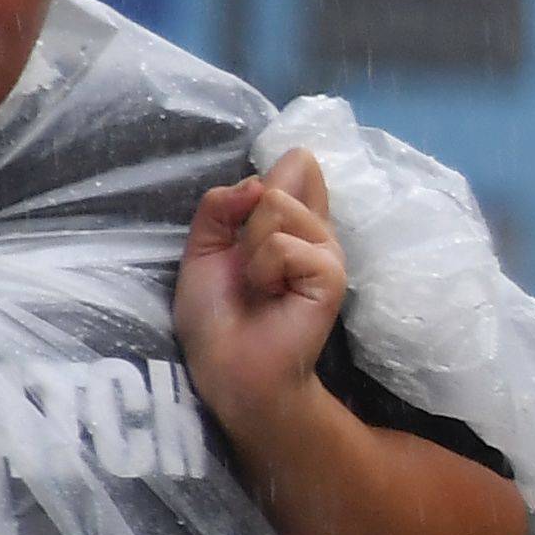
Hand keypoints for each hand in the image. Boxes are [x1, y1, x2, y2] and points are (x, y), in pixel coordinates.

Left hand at [175, 148, 345, 433]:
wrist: (227, 368)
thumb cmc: (216, 316)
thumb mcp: (203, 247)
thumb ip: (221, 205)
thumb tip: (258, 182)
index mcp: (290, 222)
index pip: (297, 166)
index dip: (270, 179)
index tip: (249, 214)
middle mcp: (314, 231)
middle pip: (279, 181)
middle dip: (244, 223)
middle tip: (245, 268)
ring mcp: (327, 251)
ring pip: (277, 206)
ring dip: (250, 249)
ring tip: (258, 285)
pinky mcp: (332, 274)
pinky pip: (284, 243)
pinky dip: (263, 269)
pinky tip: (271, 295)